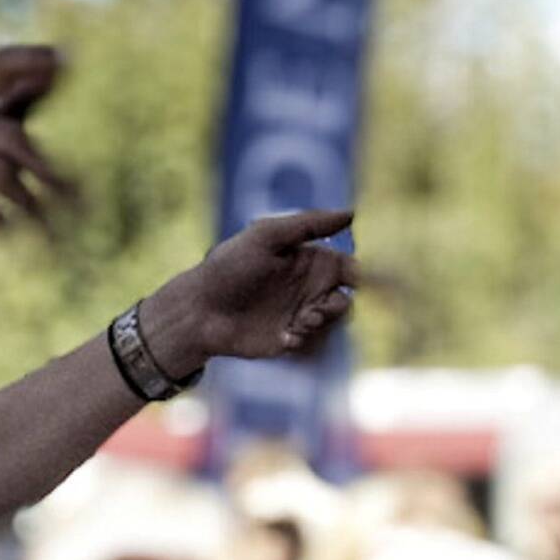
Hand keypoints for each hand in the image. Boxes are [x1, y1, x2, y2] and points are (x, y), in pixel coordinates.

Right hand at [0, 45, 69, 273]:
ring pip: (0, 174)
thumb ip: (6, 111)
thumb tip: (50, 75)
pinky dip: (1, 223)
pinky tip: (8, 232)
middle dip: (46, 169)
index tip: (70, 58)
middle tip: (77, 198)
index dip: (34, 60)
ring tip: (47, 227)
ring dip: (30, 205)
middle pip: (11, 135)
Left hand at [150, 203, 361, 379]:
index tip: (353, 281)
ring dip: (322, 325)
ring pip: (333, 324)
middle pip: (345, 299)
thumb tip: (351, 214)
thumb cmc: (230, 267)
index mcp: (309, 260)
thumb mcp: (267, 235)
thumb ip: (309, 224)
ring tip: (299, 324)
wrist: (201, 310)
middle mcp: (308, 288)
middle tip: (316, 310)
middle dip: (338, 307)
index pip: (349, 268)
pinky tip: (284, 337)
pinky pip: (315, 345)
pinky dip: (306, 342)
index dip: (358, 276)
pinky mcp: (290, 339)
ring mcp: (300, 314)